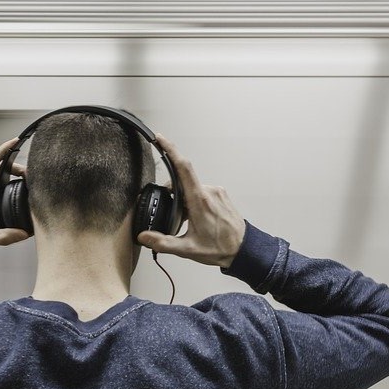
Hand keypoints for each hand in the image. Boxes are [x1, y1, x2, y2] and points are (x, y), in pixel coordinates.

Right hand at [136, 133, 245, 267]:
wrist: (244, 250)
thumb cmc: (219, 248)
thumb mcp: (187, 249)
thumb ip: (163, 242)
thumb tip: (144, 236)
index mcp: (199, 200)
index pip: (183, 168)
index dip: (170, 150)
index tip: (160, 138)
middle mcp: (209, 191)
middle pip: (182, 182)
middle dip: (172, 195)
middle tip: (174, 217)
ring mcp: (217, 192)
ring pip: (191, 188)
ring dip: (184, 200)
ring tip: (188, 222)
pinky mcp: (221, 194)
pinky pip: (201, 191)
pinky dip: (193, 201)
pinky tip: (197, 218)